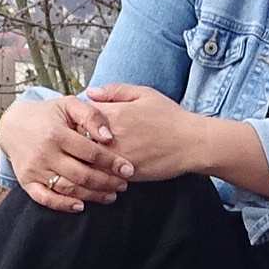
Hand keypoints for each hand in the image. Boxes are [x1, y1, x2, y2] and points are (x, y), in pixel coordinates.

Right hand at [0, 94, 125, 209]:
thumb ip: (91, 115)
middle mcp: (45, 153)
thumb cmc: (48, 114)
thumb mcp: (69, 105)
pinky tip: (81, 206)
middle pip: (82, 174)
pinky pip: (45, 199)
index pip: (91, 152)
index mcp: (57, 133)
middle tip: (123, 185)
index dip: (112, 162)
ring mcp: (35, 169)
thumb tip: (109, 137)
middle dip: (106, 182)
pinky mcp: (26, 181)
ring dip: (92, 196)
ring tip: (111, 195)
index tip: (129, 169)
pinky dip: (63, 205)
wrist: (13, 125)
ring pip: (68, 189)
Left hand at [77, 82, 208, 181]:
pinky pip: (102, 176)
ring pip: (87, 161)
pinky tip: (101, 171)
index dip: (76, 118)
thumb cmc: (170, 117)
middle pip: (78, 139)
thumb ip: (115, 91)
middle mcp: (111, 136)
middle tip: (77, 142)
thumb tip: (89, 92)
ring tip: (85, 158)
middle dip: (76, 140)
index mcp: (113, 113)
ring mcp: (117, 157)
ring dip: (84, 160)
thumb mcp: (144, 94)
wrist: (192, 144)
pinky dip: (98, 174)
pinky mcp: (125, 174)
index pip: (79, 114)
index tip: (78, 121)